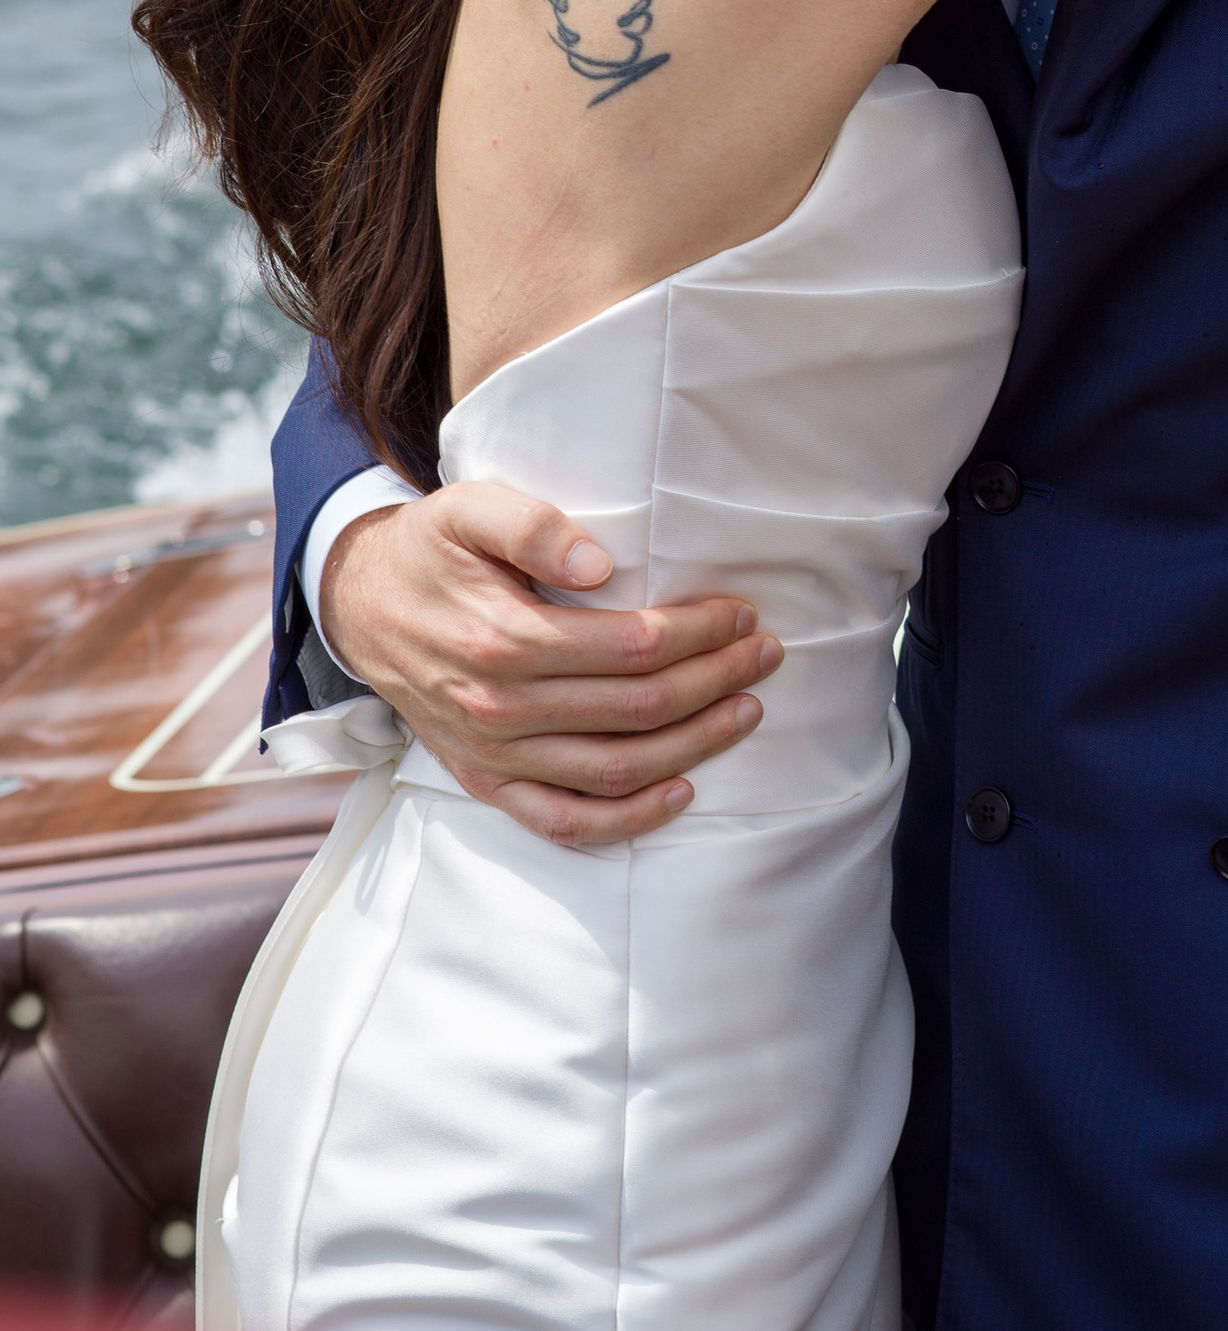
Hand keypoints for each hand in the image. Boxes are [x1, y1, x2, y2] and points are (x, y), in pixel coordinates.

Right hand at [320, 484, 780, 849]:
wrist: (358, 606)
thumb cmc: (429, 549)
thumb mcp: (469, 508)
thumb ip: (534, 525)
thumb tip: (602, 563)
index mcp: (504, 638)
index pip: (631, 645)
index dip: (698, 632)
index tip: (741, 614)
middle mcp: (500, 707)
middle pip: (637, 707)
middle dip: (715, 680)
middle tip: (765, 654)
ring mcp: (493, 754)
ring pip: (615, 769)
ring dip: (695, 745)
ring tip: (747, 710)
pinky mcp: (485, 782)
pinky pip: (562, 821)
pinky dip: (627, 819)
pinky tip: (681, 790)